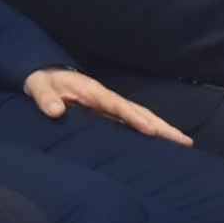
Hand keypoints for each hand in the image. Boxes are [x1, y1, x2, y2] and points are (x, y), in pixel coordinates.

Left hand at [23, 68, 191, 142]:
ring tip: (185, 144)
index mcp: (92, 92)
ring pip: (141, 117)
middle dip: (162, 125)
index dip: (134, 118)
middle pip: (139, 111)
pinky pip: (133, 123)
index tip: (151, 131)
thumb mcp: (37, 86)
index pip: (118, 105)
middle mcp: (107, 99)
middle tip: (185, 141)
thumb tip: (55, 112)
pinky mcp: (109, 114)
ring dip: (162, 129)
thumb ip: (44, 97)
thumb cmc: (42, 82)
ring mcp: (110, 106)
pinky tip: (163, 145)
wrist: (44, 77)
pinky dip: (150, 132)